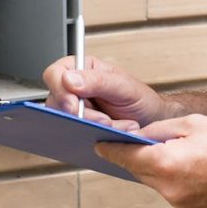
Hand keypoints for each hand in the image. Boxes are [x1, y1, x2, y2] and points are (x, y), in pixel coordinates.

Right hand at [42, 55, 171, 129]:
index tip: (74, 106)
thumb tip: (69, 79)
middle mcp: (74, 89)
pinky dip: (90, 138)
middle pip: (56, 103)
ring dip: (91, 127)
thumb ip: (98, 81)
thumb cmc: (140, 99)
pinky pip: (72, 135)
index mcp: (82, 69)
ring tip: (115, 127)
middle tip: (105, 121)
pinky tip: (106, 137)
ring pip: (65, 122)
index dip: (60, 91)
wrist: (152, 122)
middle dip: (82, 115)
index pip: (54, 74)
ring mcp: (75, 110)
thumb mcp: (123, 86)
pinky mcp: (78, 129)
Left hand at [96, 114, 206, 207]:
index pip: (126, 157)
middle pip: (141, 172)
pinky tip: (198, 169)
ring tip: (188, 154)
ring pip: (159, 184)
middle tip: (147, 143)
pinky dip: (179, 182)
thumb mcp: (193, 123)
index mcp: (169, 163)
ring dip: (163, 170)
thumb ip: (159, 130)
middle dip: (141, 157)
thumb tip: (138, 136)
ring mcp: (183, 207)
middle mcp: (172, 190)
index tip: (100, 144)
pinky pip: (176, 195)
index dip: (111, 149)